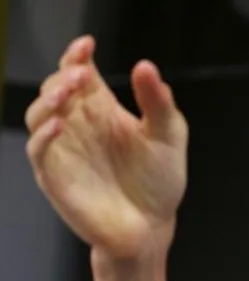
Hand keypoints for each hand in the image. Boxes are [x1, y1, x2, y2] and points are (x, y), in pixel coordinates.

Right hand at [25, 35, 188, 266]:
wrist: (152, 227)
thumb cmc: (158, 181)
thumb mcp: (168, 136)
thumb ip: (159, 103)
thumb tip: (147, 67)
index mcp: (101, 108)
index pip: (80, 72)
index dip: (77, 56)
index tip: (88, 45)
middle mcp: (78, 124)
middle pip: (56, 89)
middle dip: (65, 77)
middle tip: (83, 75)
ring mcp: (64, 149)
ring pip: (39, 115)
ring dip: (49, 101)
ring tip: (67, 95)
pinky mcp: (55, 176)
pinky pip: (39, 151)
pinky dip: (44, 136)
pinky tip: (60, 125)